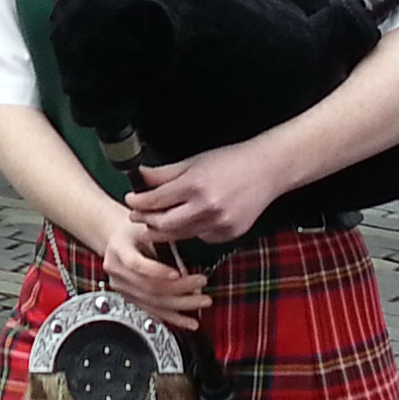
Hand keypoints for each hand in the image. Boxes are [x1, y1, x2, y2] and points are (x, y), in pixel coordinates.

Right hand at [90, 211, 209, 331]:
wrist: (118, 239)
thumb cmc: (135, 230)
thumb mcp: (149, 226)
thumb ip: (164, 242)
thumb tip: (188, 264)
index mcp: (119, 249)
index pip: (136, 264)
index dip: (157, 271)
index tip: (178, 274)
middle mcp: (117, 272)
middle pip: (149, 287)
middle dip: (179, 289)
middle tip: (201, 284)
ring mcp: (123, 288)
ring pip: (153, 302)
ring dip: (180, 305)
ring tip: (202, 301)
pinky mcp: (131, 298)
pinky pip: (153, 311)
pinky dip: (173, 317)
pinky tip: (188, 321)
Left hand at [128, 141, 293, 246]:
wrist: (267, 170)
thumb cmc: (231, 161)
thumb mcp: (193, 161)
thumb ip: (164, 173)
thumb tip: (139, 177)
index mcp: (195, 185)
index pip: (156, 200)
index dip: (138, 202)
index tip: (131, 201)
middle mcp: (207, 207)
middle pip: (164, 224)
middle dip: (147, 221)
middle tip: (137, 217)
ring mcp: (220, 223)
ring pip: (181, 235)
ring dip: (165, 231)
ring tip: (156, 223)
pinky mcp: (230, 234)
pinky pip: (201, 237)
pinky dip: (191, 232)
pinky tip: (189, 222)